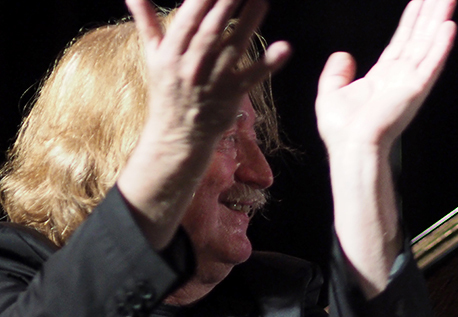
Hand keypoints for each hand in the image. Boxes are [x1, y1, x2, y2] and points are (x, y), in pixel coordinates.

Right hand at [127, 0, 289, 153]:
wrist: (177, 137)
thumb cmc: (167, 91)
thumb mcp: (153, 56)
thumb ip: (147, 21)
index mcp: (172, 52)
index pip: (189, 19)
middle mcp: (192, 65)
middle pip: (212, 29)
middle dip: (226, 3)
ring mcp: (214, 81)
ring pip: (234, 47)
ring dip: (249, 22)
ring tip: (262, 0)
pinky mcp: (233, 96)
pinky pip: (253, 77)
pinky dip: (269, 64)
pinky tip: (284, 48)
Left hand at [315, 0, 456, 153]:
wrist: (350, 147)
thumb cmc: (341, 131)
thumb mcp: (330, 94)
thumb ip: (336, 73)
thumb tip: (343, 55)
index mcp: (383, 77)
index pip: (402, 41)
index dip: (411, 19)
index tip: (420, 0)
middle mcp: (400, 77)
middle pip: (419, 37)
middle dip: (430, 13)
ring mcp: (410, 82)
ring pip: (428, 43)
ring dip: (439, 19)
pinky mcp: (415, 89)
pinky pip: (432, 63)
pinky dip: (441, 46)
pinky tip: (449, 26)